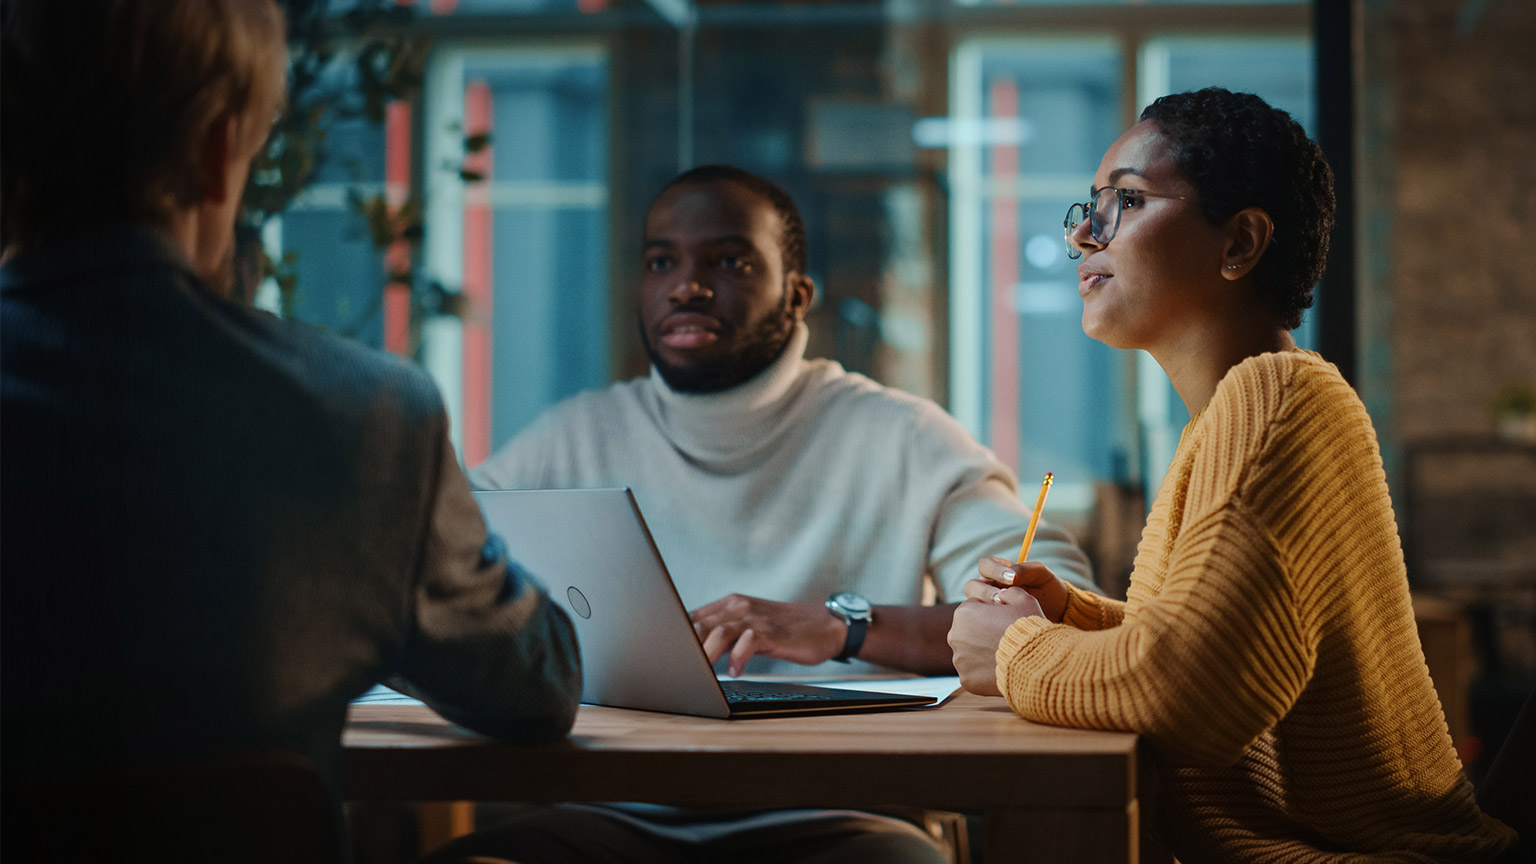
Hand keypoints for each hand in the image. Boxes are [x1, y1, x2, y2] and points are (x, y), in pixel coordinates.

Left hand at [690, 594, 843, 676]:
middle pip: (701, 625)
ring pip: (720, 633)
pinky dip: (737, 658)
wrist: (825, 625)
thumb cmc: (785, 629)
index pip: (694, 618)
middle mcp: (740, 607)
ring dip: (707, 653)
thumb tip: (695, 649)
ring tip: (700, 671)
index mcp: (730, 604)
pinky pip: (748, 643)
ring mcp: (756, 618)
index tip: (668, 655)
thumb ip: (724, 632)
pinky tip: (735, 671)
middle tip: (678, 667)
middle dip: (686, 646)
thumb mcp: (750, 625)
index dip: (678, 636)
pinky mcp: (771, 632)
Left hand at [948, 583, 1044, 695]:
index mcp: (964, 612)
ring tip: (1004, 656)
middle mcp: (954, 635)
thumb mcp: (1023, 598)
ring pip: (970, 653)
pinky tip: (1000, 670)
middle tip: (1004, 639)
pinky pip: (974, 673)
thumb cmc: (1029, 628)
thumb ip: (1008, 591)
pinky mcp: (966, 680)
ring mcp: (959, 660)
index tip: (1005, 620)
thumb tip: (1000, 593)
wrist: (1034, 663)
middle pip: (969, 631)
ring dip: (982, 653)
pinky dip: (984, 672)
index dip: (992, 612)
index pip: (975, 608)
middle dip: (983, 632)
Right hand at [976, 556, 1068, 622]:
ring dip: (985, 608)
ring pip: (972, 605)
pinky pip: (979, 623)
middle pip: (972, 586)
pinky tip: (1004, 626)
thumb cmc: (1048, 590)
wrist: (1057, 614)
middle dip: (986, 592)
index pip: (985, 565)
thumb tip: (1011, 576)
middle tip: (1002, 599)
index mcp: (998, 572)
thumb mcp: (1041, 575)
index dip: (994, 570)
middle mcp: (989, 588)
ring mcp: (988, 607)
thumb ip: (1026, 570)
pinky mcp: (989, 624)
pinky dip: (988, 624)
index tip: (1012, 579)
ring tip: (1003, 613)